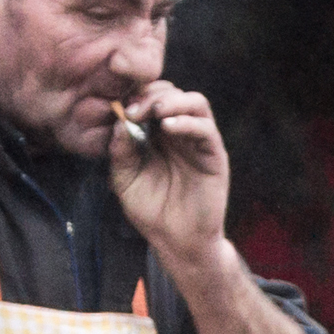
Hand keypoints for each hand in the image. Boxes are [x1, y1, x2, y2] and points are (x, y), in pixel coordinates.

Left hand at [106, 79, 231, 269]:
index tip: (120, 107)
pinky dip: (188, 122)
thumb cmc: (151, 211)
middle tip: (134, 109)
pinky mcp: (214, 156)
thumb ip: (120, 150)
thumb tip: (120, 120)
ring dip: (173, 100)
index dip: (136, 96)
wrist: (175, 241)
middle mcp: (179, 132)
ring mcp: (198, 142)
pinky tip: (169, 128)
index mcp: (156, 134)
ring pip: (195, 102)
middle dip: (151, 94)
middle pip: (173, 92)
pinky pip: (206, 128)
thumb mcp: (124, 178)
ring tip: (155, 111)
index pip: (150, 98)